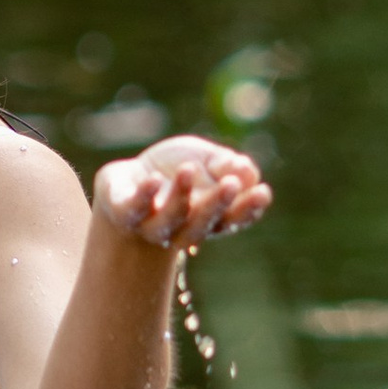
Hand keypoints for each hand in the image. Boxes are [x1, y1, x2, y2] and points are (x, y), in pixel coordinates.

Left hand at [91, 133, 268, 250]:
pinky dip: (143, 195)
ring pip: (171, 218)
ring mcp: (153, 225)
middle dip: (218, 204)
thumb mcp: (206, 160)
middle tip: (231, 184)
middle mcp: (184, 228)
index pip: (234, 218)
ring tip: (188, 170)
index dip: (248, 209)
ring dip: (181, 196)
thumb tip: (246, 170)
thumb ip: (227, 165)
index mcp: (211, 217)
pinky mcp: (125, 215)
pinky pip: (134, 209)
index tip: (262, 192)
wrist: (129, 181)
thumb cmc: (176, 172)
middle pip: (204, 222)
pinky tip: (153, 179)